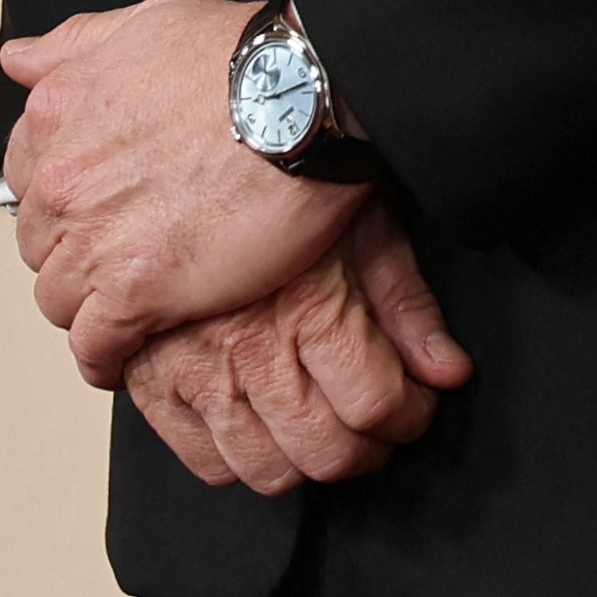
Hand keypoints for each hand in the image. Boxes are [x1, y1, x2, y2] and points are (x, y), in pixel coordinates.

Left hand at [3, 0, 362, 385]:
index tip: (89, 211)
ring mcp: (94, 238)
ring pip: (56, 298)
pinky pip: (94, 347)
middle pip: (39, 243)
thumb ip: (73, 44)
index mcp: (57, 113)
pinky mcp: (135, 291)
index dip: (60, 199)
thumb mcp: (144, 23)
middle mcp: (63, 179)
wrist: (303, 97)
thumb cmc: (238, 57)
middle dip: (71, 252)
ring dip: (86, 305)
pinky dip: (105, 358)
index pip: (25, 178)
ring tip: (127, 306)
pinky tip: (126, 354)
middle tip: (119, 256)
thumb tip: (20, 58)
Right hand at [125, 199, 475, 494]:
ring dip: (302, 458)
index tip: (412, 407)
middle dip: (364, 448)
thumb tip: (448, 371)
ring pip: (263, 468)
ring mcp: (191, 365)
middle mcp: (248, 346)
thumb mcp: (365, 224)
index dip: (410, 415)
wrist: (208, 129)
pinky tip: (256, 422)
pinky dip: (234, 456)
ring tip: (315, 424)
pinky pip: (200, 457)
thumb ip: (406, 305)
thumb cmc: (287, 168)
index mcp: (307, 307)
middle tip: (370, 424)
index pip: (377, 406)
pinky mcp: (148, 374)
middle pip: (325, 452)